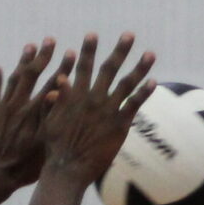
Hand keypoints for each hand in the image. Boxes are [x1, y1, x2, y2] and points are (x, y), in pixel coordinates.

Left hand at [0, 39, 58, 190]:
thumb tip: (57, 93)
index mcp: (35, 113)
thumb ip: (50, 118)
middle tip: (50, 40)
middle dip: (42, 56)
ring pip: (13, 80)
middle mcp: (19, 106)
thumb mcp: (44, 144)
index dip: (63, 68)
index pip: (52, 85)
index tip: (72, 53)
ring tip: (30, 46)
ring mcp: (3, 110)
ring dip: (22, 62)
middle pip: (31, 75)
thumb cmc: (26, 167)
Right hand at [41, 32, 155, 186]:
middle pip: (109, 69)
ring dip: (139, 68)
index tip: (92, 35)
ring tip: (151, 53)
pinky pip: (134, 105)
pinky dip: (143, 93)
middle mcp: (93, 98)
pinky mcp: (119, 125)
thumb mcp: (50, 120)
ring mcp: (107, 111)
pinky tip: (153, 82)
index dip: (88, 50)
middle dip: (120, 50)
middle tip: (129, 34)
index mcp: (75, 95)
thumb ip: (56, 99)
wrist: (67, 169)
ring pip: (127, 84)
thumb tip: (61, 78)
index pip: (82, 67)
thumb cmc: (54, 147)